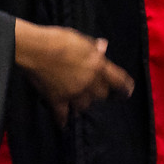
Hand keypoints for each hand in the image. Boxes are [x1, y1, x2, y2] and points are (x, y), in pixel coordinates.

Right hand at [14, 21, 133, 124]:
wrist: (36, 49)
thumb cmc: (58, 38)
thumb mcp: (80, 38)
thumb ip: (93, 46)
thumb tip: (103, 46)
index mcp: (97, 65)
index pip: (118, 80)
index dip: (125, 87)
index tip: (128, 92)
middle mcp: (89, 82)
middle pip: (101, 95)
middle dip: (100, 93)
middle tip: (98, 92)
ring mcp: (73, 93)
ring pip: (84, 106)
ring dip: (83, 104)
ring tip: (80, 102)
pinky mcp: (57, 100)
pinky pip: (62, 116)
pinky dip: (63, 121)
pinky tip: (64, 124)